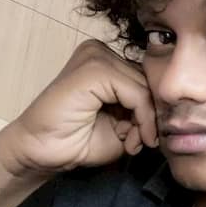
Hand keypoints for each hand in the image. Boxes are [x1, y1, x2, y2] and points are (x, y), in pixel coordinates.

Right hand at [0, 39, 156, 175]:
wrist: (40, 154)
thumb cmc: (78, 140)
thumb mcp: (122, 123)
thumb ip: (143, 110)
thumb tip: (166, 109)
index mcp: (107, 60)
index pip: (147, 78)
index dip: (152, 109)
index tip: (147, 137)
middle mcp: (100, 52)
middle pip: (148, 81)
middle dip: (148, 116)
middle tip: (138, 143)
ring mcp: (95, 56)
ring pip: (145, 87)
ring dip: (145, 121)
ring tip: (130, 143)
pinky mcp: (93, 69)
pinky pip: (136, 92)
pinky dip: (141, 118)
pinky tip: (129, 138)